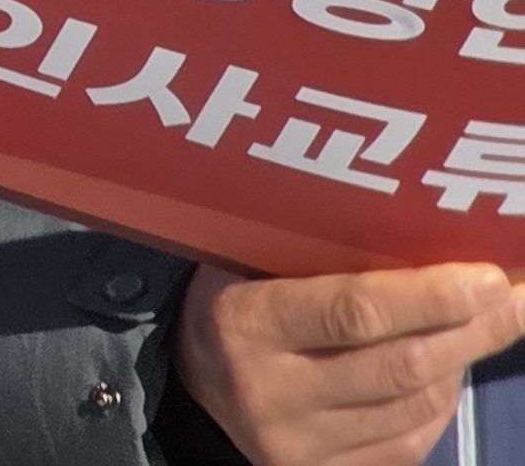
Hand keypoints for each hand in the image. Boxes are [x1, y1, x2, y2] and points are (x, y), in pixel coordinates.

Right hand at [178, 258, 524, 465]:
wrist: (189, 387)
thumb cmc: (228, 297)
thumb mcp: (245, 261)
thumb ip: (314, 255)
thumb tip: (424, 237)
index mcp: (244, 322)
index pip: (352, 312)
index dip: (428, 297)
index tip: (488, 277)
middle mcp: (270, 390)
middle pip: (400, 365)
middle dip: (471, 330)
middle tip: (515, 299)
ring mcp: (298, 444)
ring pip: (414, 407)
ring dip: (460, 362)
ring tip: (484, 324)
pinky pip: (407, 444)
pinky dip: (439, 405)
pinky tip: (447, 371)